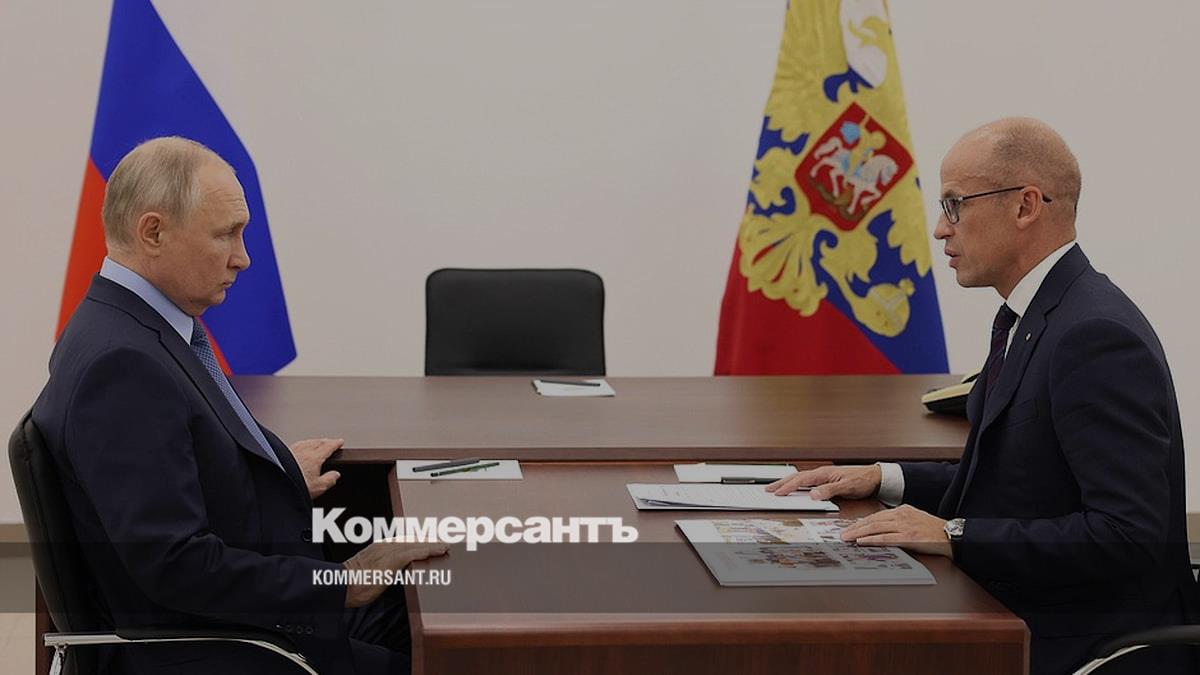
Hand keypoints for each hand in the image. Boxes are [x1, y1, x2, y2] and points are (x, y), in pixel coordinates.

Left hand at [288, 438, 342, 498]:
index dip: (336, 443)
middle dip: (326, 441)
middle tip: (331, 441)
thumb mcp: (318, 487)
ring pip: (307, 441)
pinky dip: (303, 443)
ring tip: (317, 442)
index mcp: (314, 458)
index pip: (328, 447)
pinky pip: (297, 444)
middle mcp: (304, 451)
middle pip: (318, 442)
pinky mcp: (283, 453)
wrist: (274, 484)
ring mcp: (293, 451)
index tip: (340, 441)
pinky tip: (300, 446)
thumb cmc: (293, 486)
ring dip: (314, 441)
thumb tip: (336, 475)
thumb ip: (329, 480)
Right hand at [343, 542, 449, 607]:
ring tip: (445, 546)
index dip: (420, 541)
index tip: (432, 542)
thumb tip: (393, 572)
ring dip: (432, 545)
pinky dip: (425, 551)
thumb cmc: (350, 584)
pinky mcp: (390, 561)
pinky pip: (412, 554)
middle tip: (444, 542)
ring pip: (415, 545)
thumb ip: (383, 567)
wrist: (339, 586)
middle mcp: (385, 546)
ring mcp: (388, 552)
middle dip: (428, 541)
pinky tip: (436, 551)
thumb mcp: (369, 571)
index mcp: (379, 547)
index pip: (405, 541)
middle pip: (412, 540)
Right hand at [765, 464, 880, 500]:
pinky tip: (794, 489)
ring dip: (787, 483)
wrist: (876, 477)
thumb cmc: (863, 480)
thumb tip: (812, 495)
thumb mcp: (847, 487)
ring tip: (776, 488)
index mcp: (824, 473)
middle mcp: (822, 473)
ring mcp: (823, 476)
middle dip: (781, 483)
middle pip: (796, 477)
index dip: (788, 487)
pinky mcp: (827, 480)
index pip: (801, 480)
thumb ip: (829, 491)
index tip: (777, 493)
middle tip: (768, 489)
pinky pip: (807, 482)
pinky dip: (796, 485)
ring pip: (800, 479)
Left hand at [840, 505, 951, 557]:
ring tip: (847, 538)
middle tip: (842, 533)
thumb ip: (900, 520)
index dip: (861, 522)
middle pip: (872, 520)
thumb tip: (883, 528)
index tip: (850, 527)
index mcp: (902, 510)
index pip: (876, 515)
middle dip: (855, 527)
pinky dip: (872, 539)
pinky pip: (886, 538)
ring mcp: (905, 526)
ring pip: (876, 528)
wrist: (952, 535)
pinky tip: (862, 541)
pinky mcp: (909, 537)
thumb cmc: (934, 530)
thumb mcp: (915, 519)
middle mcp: (901, 515)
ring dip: (859, 533)